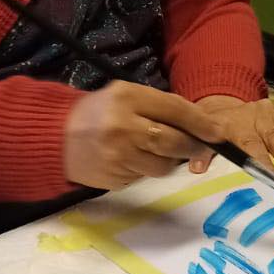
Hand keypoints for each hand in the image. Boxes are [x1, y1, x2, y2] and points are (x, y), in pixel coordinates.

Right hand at [63, 81, 226, 189]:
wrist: (55, 136)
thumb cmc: (98, 112)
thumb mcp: (125, 96)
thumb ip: (159, 107)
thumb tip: (200, 126)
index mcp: (128, 98)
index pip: (176, 110)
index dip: (201, 124)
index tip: (218, 134)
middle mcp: (124, 126)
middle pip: (174, 142)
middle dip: (191, 147)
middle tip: (196, 148)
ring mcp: (118, 156)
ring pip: (162, 166)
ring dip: (165, 161)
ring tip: (150, 150)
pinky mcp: (114, 178)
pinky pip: (143, 177)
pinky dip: (143, 169)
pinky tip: (129, 159)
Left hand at [188, 95, 273, 174]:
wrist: (222, 106)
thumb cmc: (214, 128)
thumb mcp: (202, 137)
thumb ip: (202, 154)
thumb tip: (196, 169)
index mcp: (232, 128)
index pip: (248, 146)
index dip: (259, 160)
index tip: (269, 174)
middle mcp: (251, 120)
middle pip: (269, 139)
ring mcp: (265, 116)